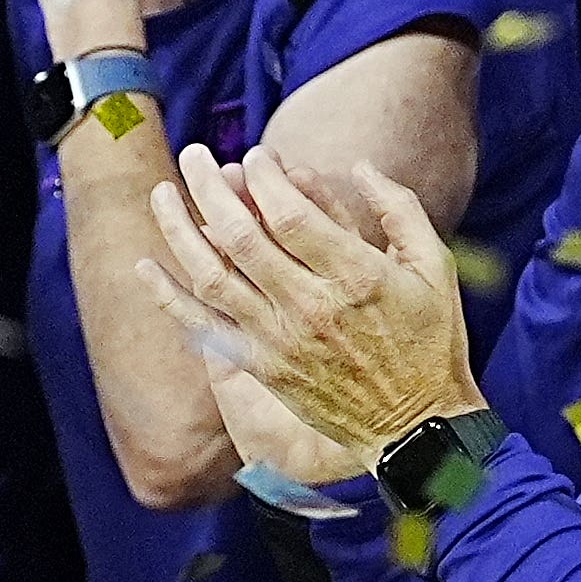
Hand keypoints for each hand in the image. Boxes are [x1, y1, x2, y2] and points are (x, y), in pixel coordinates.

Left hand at [135, 141, 481, 473]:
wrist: (416, 426)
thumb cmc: (431, 339)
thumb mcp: (436, 267)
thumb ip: (399, 210)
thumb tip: (357, 165)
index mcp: (357, 276)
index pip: (291, 215)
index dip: (264, 178)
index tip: (254, 155)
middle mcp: (311, 306)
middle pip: (241, 236)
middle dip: (210, 189)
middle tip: (193, 156)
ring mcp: (279, 338)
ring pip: (211, 275)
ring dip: (178, 230)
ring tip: (161, 193)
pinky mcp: (262, 366)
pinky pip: (204, 325)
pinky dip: (169, 295)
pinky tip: (145, 265)